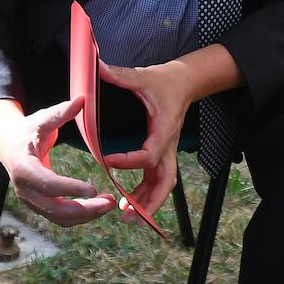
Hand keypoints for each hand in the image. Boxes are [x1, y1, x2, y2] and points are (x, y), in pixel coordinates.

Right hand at [0, 97, 115, 226]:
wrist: (9, 144)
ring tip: (108, 205)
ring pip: (58, 216)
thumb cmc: (28, 130)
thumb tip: (82, 99)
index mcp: (23, 168)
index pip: (48, 184)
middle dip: (83, 209)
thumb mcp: (42, 119)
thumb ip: (61, 112)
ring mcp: (31, 200)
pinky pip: (59, 216)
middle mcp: (25, 189)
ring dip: (85, 215)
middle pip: (54, 207)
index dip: (70, 188)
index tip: (93, 189)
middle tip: (109, 202)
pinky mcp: (39, 204)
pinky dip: (79, 215)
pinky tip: (98, 206)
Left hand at [98, 53, 219, 224]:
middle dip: (149, 200)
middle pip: (166, 180)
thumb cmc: (165, 80)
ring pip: (164, 184)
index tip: (108, 161)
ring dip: (148, 202)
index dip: (130, 161)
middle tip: (128, 214)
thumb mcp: (142, 76)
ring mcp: (168, 150)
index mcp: (164, 127)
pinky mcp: (164, 152)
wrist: (186, 81)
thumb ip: (119, 74)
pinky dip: (147, 194)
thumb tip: (96, 66)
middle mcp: (169, 143)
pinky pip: (158, 179)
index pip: (150, 153)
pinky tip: (131, 205)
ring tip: (128, 217)